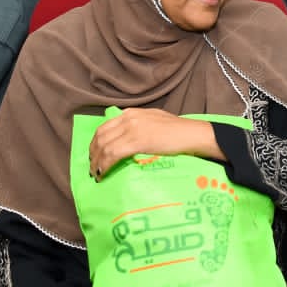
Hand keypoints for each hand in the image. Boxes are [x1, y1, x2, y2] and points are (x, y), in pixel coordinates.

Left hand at [88, 107, 219, 179]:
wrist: (193, 134)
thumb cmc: (179, 131)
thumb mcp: (154, 120)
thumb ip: (139, 124)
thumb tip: (127, 137)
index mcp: (132, 113)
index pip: (104, 127)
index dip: (96, 143)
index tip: (95, 155)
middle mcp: (128, 118)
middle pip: (100, 136)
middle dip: (93, 154)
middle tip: (93, 167)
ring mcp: (132, 129)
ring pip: (103, 146)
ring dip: (96, 162)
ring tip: (96, 173)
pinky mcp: (136, 141)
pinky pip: (112, 154)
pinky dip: (104, 165)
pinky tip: (103, 174)